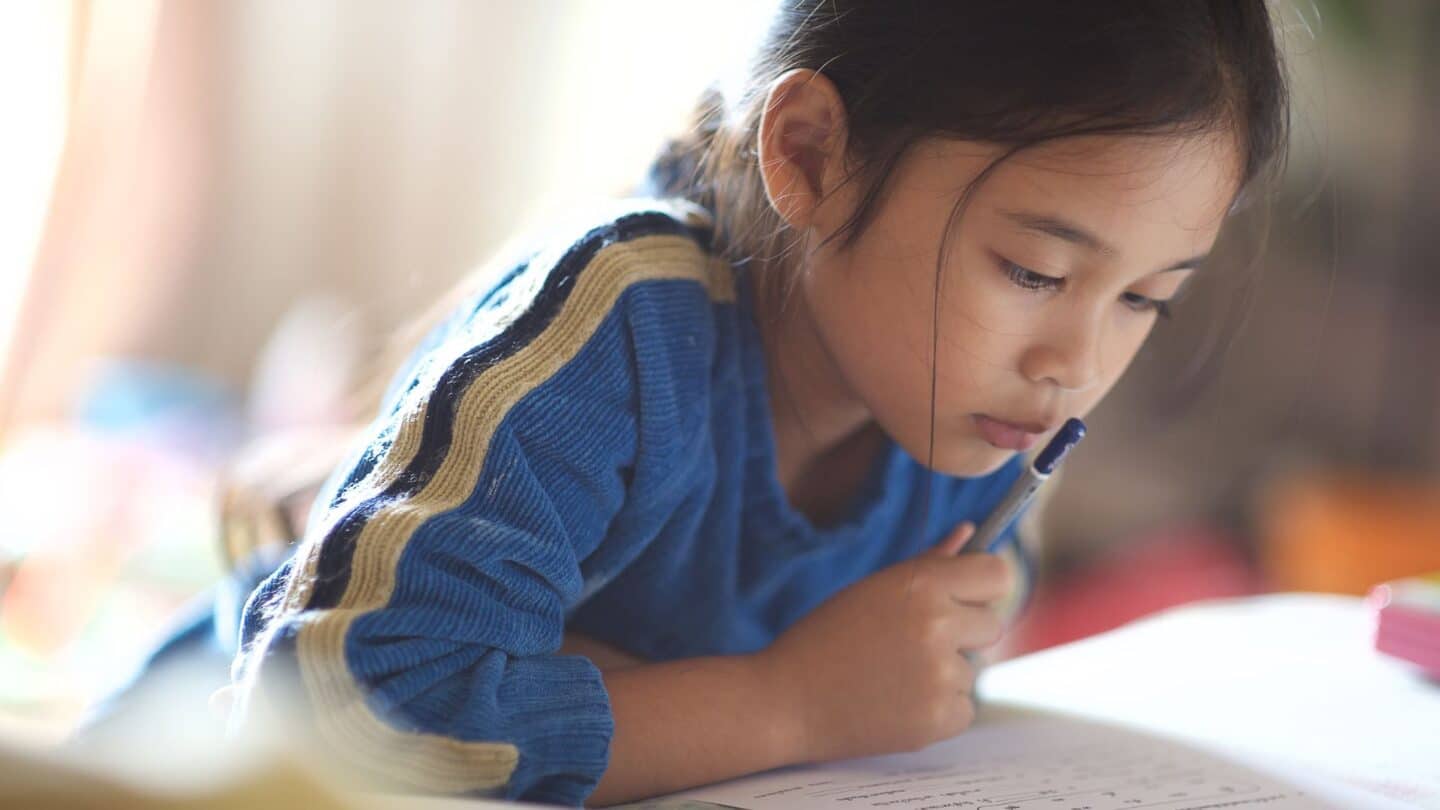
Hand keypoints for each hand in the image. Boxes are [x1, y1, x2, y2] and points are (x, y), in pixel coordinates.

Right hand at [755, 522, 1012, 761]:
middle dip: (963, 633)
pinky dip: (938, 710)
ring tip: (891, 676)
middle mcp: (937, 624)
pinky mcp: (939, 718)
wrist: (785, 700)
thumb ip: (929, 562)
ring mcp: (940, 674)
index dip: (984, 587)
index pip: (998, 574)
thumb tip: (969, 532)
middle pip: (992, 624)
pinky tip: (896, 703)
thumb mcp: (873, 589)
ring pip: (972, 670)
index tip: (968, 599)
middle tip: (913, 643)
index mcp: (920, 584)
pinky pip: (964, 709)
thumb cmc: (825, 638)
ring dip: (944, 674)